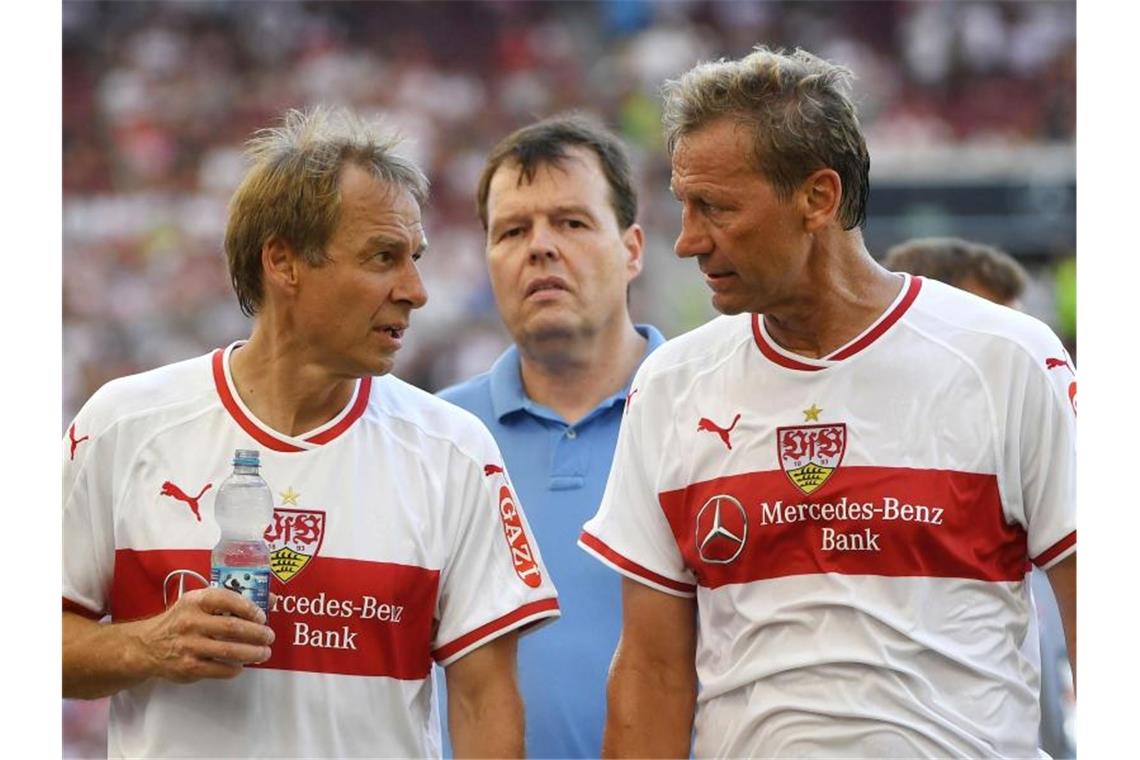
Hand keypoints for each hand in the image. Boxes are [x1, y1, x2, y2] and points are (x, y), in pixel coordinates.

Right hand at [136, 586, 274, 683]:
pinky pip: (220, 669)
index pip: (227, 599)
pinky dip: (235, 668)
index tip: (262, 616)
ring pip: (229, 650)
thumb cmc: (181, 621)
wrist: (147, 646)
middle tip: (269, 636)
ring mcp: (189, 646)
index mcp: (196, 601)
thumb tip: (269, 599)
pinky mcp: (189, 667)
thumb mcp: (198, 603)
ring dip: (253, 653)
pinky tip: (241, 665)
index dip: (249, 608)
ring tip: (264, 653)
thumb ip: (230, 601)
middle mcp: (191, 622)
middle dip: (257, 633)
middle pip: (232, 627)